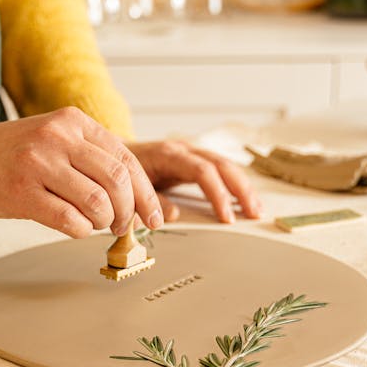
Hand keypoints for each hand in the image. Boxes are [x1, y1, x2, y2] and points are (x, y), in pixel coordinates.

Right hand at [0, 107, 163, 237]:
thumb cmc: (9, 156)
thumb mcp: (53, 140)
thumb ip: (90, 159)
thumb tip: (134, 197)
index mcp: (72, 122)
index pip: (126, 158)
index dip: (146, 193)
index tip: (154, 215)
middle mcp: (57, 137)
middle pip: (117, 180)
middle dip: (129, 211)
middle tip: (123, 226)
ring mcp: (38, 163)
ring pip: (97, 202)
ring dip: (104, 223)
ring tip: (95, 225)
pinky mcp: (20, 192)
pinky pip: (69, 220)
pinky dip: (80, 231)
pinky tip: (73, 227)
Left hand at [127, 140, 261, 223]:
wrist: (109, 154)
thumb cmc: (120, 171)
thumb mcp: (130, 187)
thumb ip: (149, 201)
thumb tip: (173, 215)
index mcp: (168, 155)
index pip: (202, 172)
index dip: (218, 194)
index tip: (227, 217)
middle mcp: (182, 150)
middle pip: (221, 165)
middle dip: (240, 190)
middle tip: (253, 213)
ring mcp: (189, 153)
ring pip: (224, 165)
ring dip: (242, 187)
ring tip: (256, 209)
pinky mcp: (191, 160)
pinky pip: (218, 169)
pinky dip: (234, 184)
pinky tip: (244, 199)